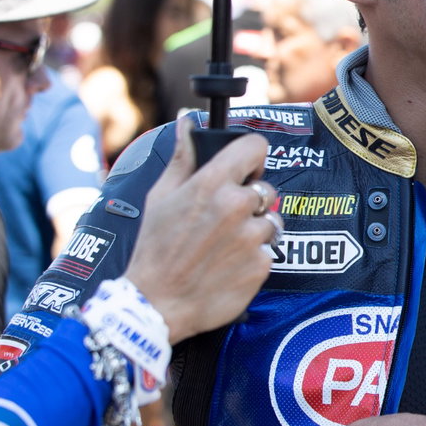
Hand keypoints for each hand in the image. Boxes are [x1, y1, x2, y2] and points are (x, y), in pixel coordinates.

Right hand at [123, 119, 277, 342]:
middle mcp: (236, 206)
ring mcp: (252, 236)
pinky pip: (270, 249)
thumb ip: (183, 158)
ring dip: (255, 229)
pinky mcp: (263, 263)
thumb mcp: (160, 198)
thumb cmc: (155, 249)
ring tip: (225, 245)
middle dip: (250, 200)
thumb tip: (187, 122)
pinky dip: (255, 255)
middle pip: (265, 188)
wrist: (158, 303)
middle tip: (224, 218)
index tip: (245, 169)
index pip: (255, 148)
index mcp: (210, 184)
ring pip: (270, 220)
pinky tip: (230, 264)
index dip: (252, 157)